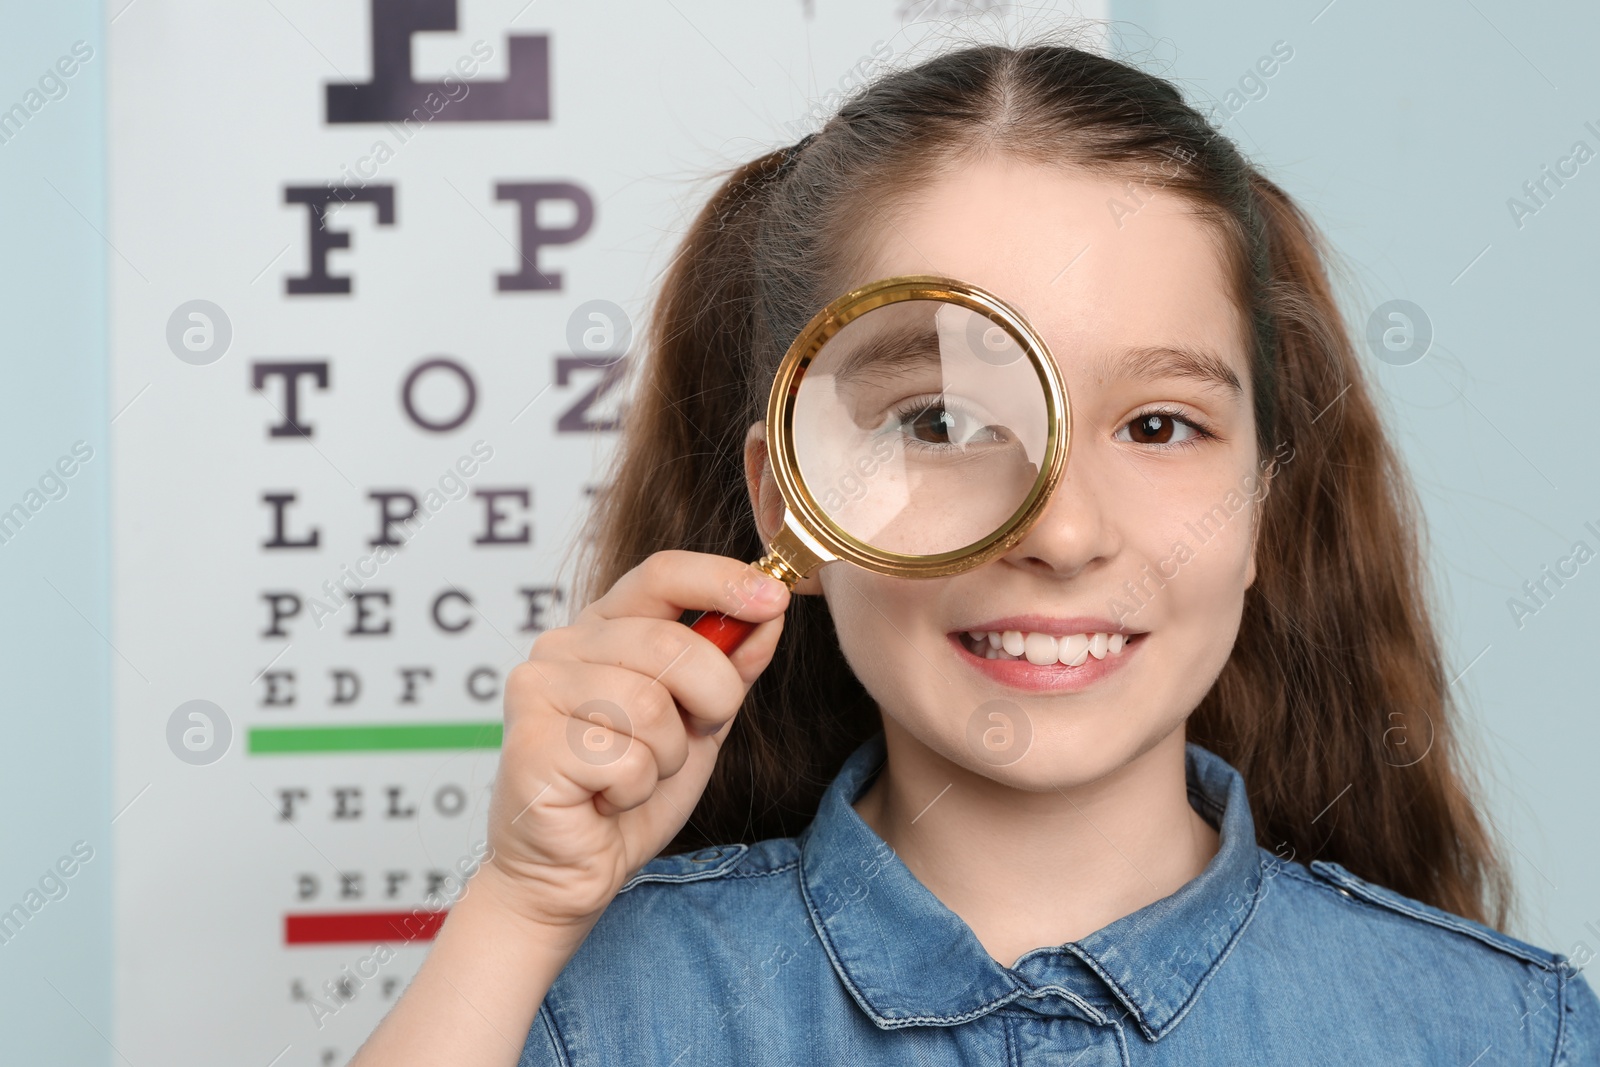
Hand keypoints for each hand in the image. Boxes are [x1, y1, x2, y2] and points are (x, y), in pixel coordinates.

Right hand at [480, 551, 789, 931]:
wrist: (571, 869)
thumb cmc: (627, 791)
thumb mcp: (699, 721)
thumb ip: (731, 666)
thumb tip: (770, 613)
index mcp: (603, 627)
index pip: (662, 574)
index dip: (723, 581)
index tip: (774, 598)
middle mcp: (561, 645)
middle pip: (672, 645)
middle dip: (711, 699)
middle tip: (692, 736)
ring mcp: (537, 689)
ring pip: (651, 706)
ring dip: (666, 757)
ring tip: (635, 775)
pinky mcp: (529, 743)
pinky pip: (624, 760)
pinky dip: (634, 791)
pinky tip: (606, 799)